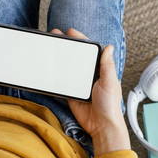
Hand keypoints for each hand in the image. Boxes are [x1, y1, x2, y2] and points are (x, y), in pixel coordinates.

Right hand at [51, 28, 129, 154]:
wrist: (101, 126)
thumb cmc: (110, 105)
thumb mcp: (110, 82)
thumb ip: (107, 65)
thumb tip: (109, 47)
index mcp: (100, 69)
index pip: (90, 51)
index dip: (80, 39)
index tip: (70, 32)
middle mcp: (89, 75)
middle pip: (76, 56)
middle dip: (66, 46)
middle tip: (55, 36)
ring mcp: (79, 84)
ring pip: (67, 67)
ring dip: (59, 58)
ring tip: (49, 48)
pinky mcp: (71, 93)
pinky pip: (61, 82)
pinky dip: (55, 76)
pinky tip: (48, 68)